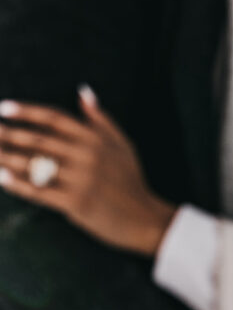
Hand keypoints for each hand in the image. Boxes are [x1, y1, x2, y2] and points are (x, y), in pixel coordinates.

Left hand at [0, 88, 175, 255]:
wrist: (143, 217)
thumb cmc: (130, 179)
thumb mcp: (122, 143)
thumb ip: (100, 118)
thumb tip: (83, 91)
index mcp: (96, 138)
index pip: (55, 118)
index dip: (28, 111)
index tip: (5, 107)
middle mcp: (87, 155)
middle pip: (39, 140)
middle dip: (9, 134)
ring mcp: (80, 179)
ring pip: (35, 165)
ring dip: (7, 158)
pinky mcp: (75, 202)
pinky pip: (40, 192)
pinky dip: (18, 185)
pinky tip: (1, 178)